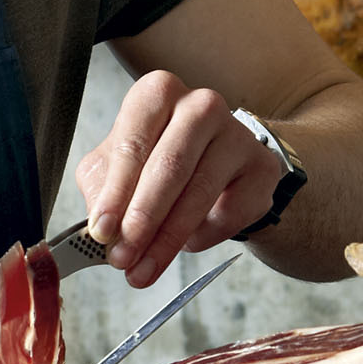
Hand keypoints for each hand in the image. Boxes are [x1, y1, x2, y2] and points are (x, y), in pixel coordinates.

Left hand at [75, 73, 282, 287]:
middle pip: (169, 167)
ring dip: (166, 240)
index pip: (133, 144)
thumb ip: (103, 191)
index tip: (102, 232)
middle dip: (142, 220)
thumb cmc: (160, 160)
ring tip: (144, 269)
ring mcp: (236, 134)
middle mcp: (200, 105)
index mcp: (158, 94)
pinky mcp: (261, 167)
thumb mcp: (119, 167)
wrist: (221, 167)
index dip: (115, 193)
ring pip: (198, 193)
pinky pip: (228, 212)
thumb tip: (101, 229)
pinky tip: (185, 243)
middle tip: (123, 257)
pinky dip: (201, 237)